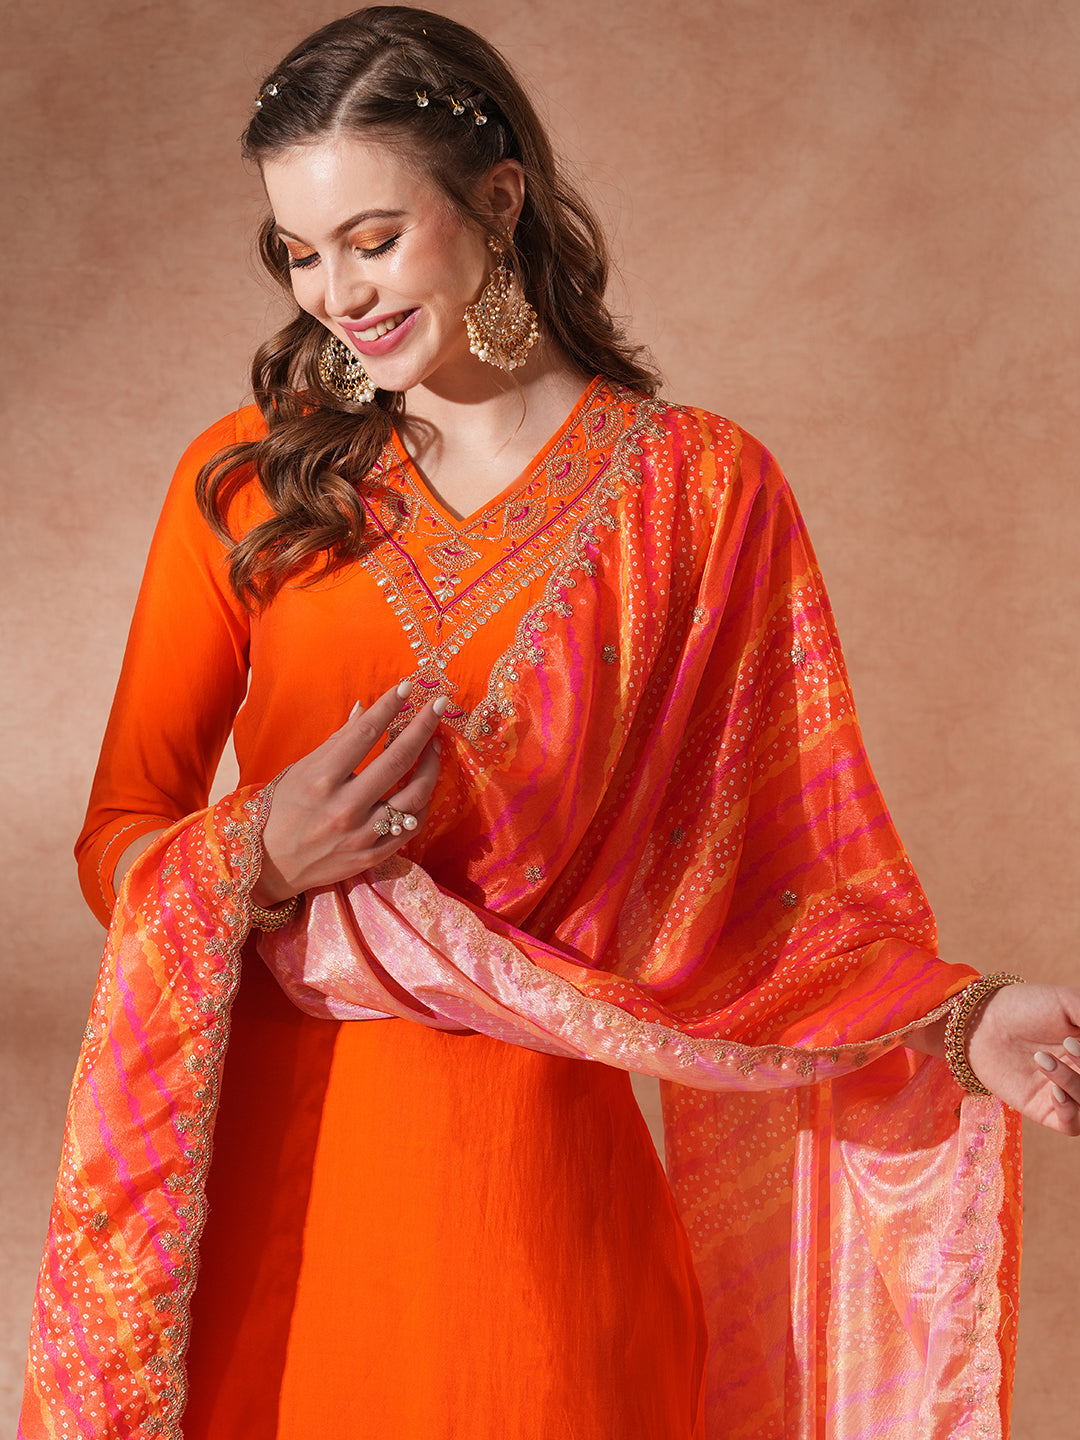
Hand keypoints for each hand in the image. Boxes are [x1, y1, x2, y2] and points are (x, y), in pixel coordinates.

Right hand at [253, 680, 443, 905]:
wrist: (268, 864)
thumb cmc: (281, 809)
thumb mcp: (301, 769)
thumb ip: (338, 741)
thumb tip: (364, 708)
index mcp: (321, 779)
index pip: (364, 734)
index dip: (389, 706)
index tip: (408, 687)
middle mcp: (344, 806)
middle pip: (397, 760)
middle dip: (423, 727)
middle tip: (440, 705)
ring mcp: (361, 834)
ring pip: (414, 795)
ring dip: (430, 765)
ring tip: (435, 745)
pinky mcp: (372, 855)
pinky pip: (411, 826)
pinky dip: (423, 802)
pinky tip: (425, 785)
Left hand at [964, 983, 1079, 1135]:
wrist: (981, 1021)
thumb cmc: (1025, 1006)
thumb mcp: (1068, 1002)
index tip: (1076, 1039)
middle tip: (1068, 1043)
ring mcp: (1068, 1093)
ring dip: (1075, 1083)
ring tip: (1042, 1058)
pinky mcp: (1046, 1110)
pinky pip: (1074, 1125)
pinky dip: (1071, 1111)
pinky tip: (1054, 1091)